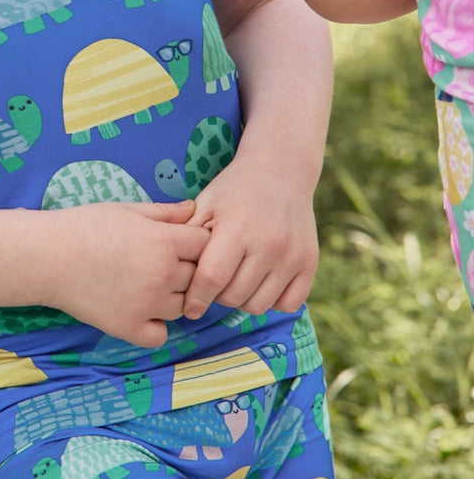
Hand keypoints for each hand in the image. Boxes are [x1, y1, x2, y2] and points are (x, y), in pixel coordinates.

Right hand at [46, 200, 210, 347]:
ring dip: (173, 297)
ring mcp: (147, 304)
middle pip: (198, 276)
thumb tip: (194, 209)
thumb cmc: (84, 226)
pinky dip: (155, 326)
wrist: (46, 256)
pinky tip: (141, 311)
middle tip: (160, 262)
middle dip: (186, 268)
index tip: (180, 241)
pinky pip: (161, 334)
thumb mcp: (127, 210)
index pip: (205, 244)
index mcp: (164, 241)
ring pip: (184, 306)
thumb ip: (165, 212)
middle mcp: (162, 275)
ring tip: (147, 284)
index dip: (195, 242)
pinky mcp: (129, 327)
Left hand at [181, 153, 318, 320]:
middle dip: (218, 295)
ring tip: (237, 280)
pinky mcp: (310, 263)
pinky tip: (262, 282)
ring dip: (243, 299)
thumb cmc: (234, 190)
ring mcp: (292, 255)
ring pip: (259, 305)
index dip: (196, 299)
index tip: (189, 308)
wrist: (280, 170)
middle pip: (233, 297)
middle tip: (216, 281)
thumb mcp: (204, 206)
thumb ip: (186, 240)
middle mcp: (268, 245)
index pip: (211, 280)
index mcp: (237, 230)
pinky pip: (289, 304)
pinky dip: (273, 300)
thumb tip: (167, 277)